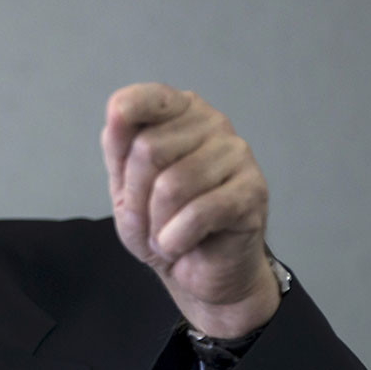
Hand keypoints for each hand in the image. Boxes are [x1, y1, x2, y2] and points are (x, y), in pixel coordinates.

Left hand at [101, 83, 279, 337]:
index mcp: (179, 111)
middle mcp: (212, 123)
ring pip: (171, 185)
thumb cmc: (164, 221)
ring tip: (167, 233)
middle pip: (148, 150)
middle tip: (149, 218)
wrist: (202, 271)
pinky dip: (176, 239)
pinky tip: (181, 244)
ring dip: (157, 224)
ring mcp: (237, 154)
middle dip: (137, 197)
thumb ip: (118, 146)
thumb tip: (116, 110)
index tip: (120, 151)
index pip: (145, 98)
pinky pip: (198, 213)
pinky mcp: (253, 191)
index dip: (122, 126)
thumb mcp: (125, 185)